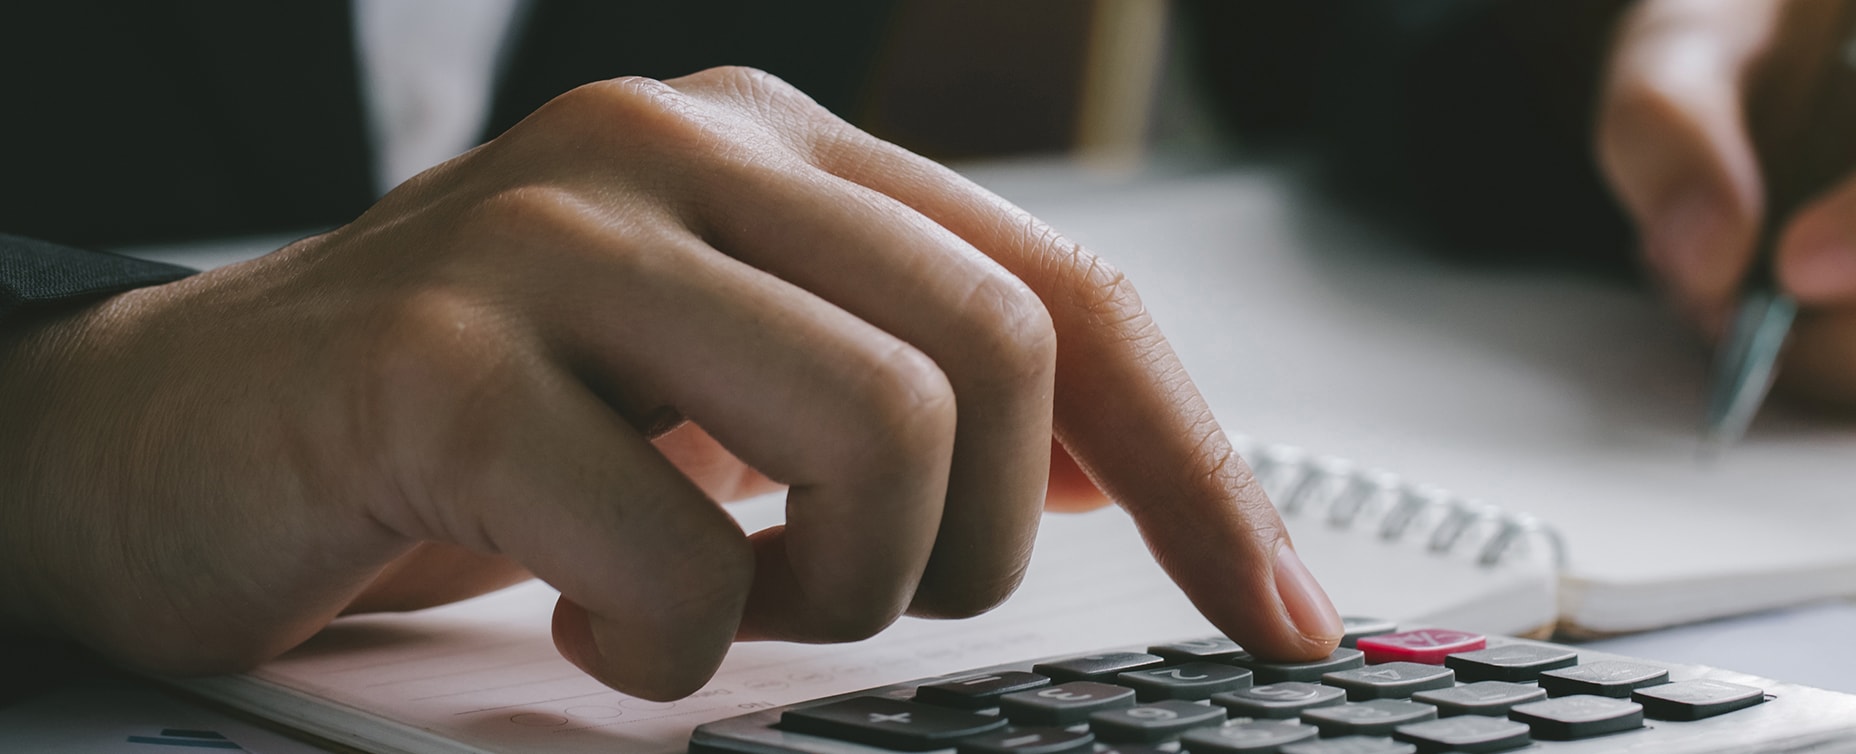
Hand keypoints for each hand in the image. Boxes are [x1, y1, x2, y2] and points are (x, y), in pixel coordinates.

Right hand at [0, 67, 1340, 700]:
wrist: (172, 438)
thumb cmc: (481, 424)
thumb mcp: (722, 383)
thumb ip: (912, 380)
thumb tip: (1125, 464)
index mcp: (783, 150)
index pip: (1072, 297)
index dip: (1202, 472)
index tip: (1283, 614)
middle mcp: (687, 149)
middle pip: (1003, 364)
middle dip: (974, 548)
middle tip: (855, 597)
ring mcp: (558, 237)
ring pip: (879, 438)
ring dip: (836, 593)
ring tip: (719, 600)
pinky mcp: (440, 358)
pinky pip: (684, 550)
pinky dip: (670, 642)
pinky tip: (595, 625)